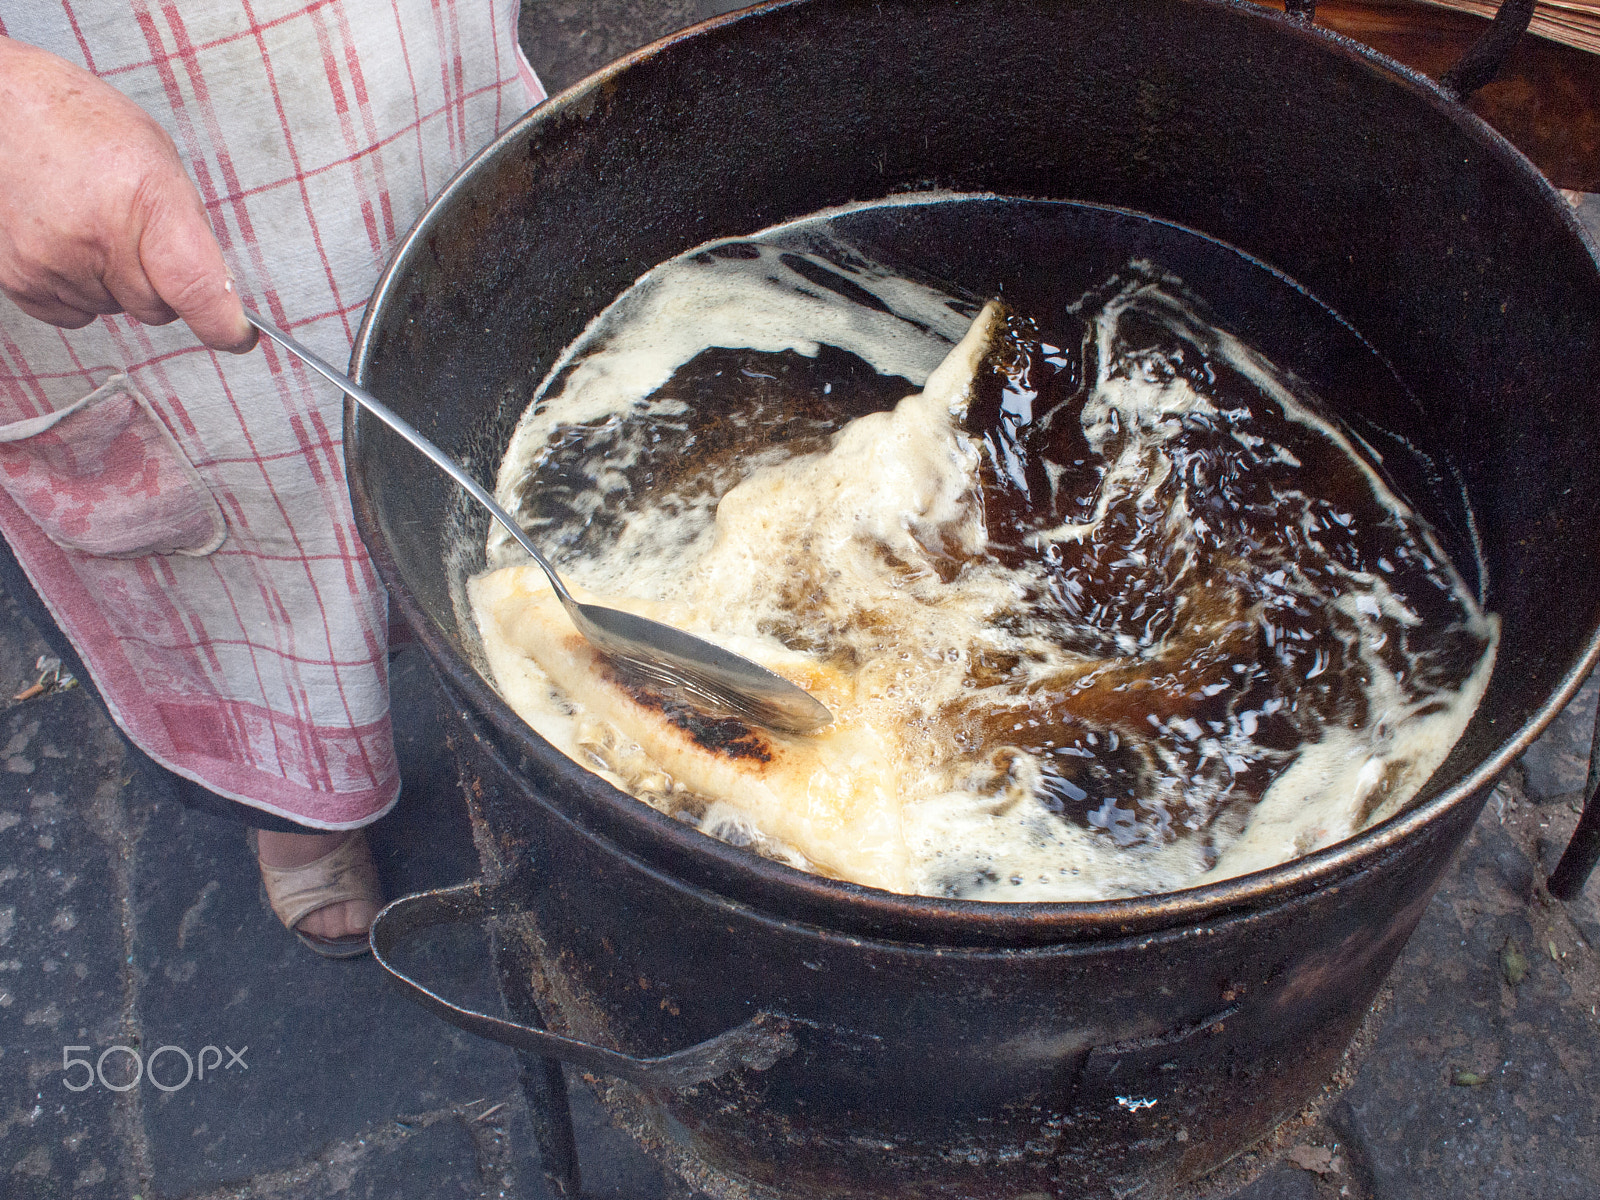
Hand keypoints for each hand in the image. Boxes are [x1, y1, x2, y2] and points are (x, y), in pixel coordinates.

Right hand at [0, 37, 254, 352]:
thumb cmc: (80, 125)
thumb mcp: (158, 161)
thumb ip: (188, 230)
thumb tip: (217, 289)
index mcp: (146, 203)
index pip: (198, 291)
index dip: (224, 324)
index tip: (237, 335)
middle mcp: (97, 239)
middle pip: (159, 309)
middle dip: (161, 285)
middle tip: (137, 235)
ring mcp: (54, 263)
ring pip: (116, 309)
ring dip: (116, 282)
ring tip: (93, 225)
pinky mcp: (20, 280)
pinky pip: (75, 313)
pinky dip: (80, 290)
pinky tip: (69, 245)